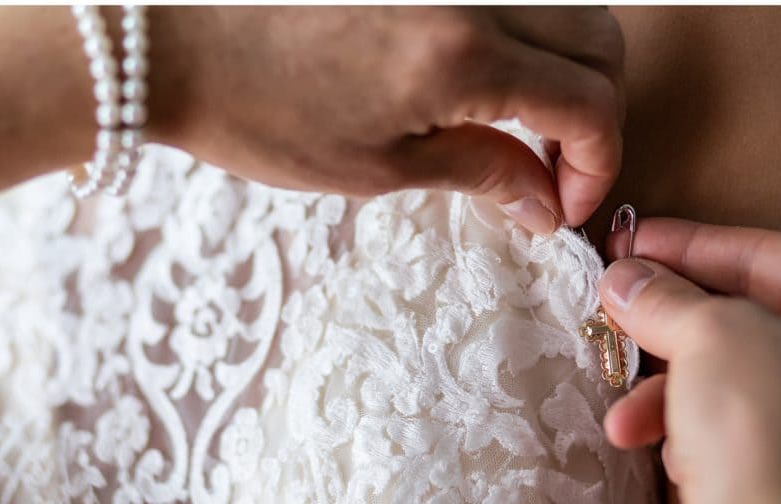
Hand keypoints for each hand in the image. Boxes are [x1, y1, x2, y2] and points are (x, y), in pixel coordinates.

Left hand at [146, 6, 624, 229]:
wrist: (179, 40)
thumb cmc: (264, 114)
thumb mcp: (379, 167)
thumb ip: (482, 173)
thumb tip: (546, 204)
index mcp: (463, 57)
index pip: (591, 104)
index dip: (598, 166)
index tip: (567, 207)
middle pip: (600, 40)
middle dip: (595, 117)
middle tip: (553, 172)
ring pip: (566, 6)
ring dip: (567, 72)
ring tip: (522, 131)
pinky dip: (527, 37)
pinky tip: (491, 82)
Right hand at [600, 219, 780, 503]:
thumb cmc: (764, 430)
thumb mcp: (707, 336)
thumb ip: (665, 296)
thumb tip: (624, 277)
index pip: (773, 257)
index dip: (693, 245)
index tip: (636, 244)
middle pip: (751, 324)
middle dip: (671, 332)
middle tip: (617, 320)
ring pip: (739, 386)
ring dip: (669, 397)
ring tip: (623, 416)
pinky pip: (743, 433)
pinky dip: (695, 435)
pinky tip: (666, 454)